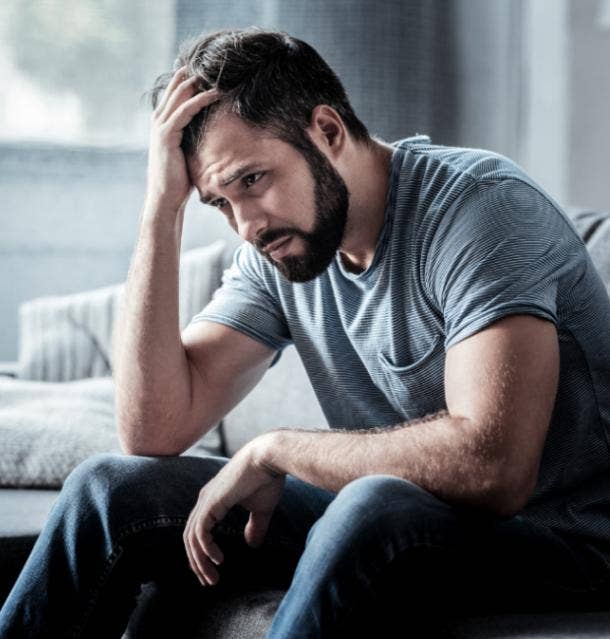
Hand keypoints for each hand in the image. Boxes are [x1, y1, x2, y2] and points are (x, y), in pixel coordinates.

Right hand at [145, 66, 219, 214]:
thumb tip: (215, 134)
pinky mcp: (167, 135)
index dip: (193, 79)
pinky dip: (200, 100)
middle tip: (218, 63)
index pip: (177, 91)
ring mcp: (161, 126)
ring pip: (181, 94)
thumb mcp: (189, 153)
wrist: (165, 197)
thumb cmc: (180, 180)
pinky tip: (215, 93)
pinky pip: (185, 110)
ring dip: (200, 81)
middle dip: (196, 73)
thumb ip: (194, 139)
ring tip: (219, 72)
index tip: (213, 70)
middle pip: (177, 86)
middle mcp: (159, 119)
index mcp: (163, 122)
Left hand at [183, 438, 285, 586]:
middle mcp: (205, 499)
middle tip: (209, 581)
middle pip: (190, 537)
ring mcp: (206, 500)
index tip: (214, 570)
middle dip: (197, 562)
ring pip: (191, 538)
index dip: (202, 553)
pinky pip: (200, 532)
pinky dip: (205, 549)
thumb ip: (254, 526)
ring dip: (200, 561)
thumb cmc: (267, 478)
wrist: (270, 457)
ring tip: (212, 578)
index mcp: (213, 499)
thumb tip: (251, 544)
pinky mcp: (211, 502)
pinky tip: (218, 560)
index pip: (198, 531)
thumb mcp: (261, 509)